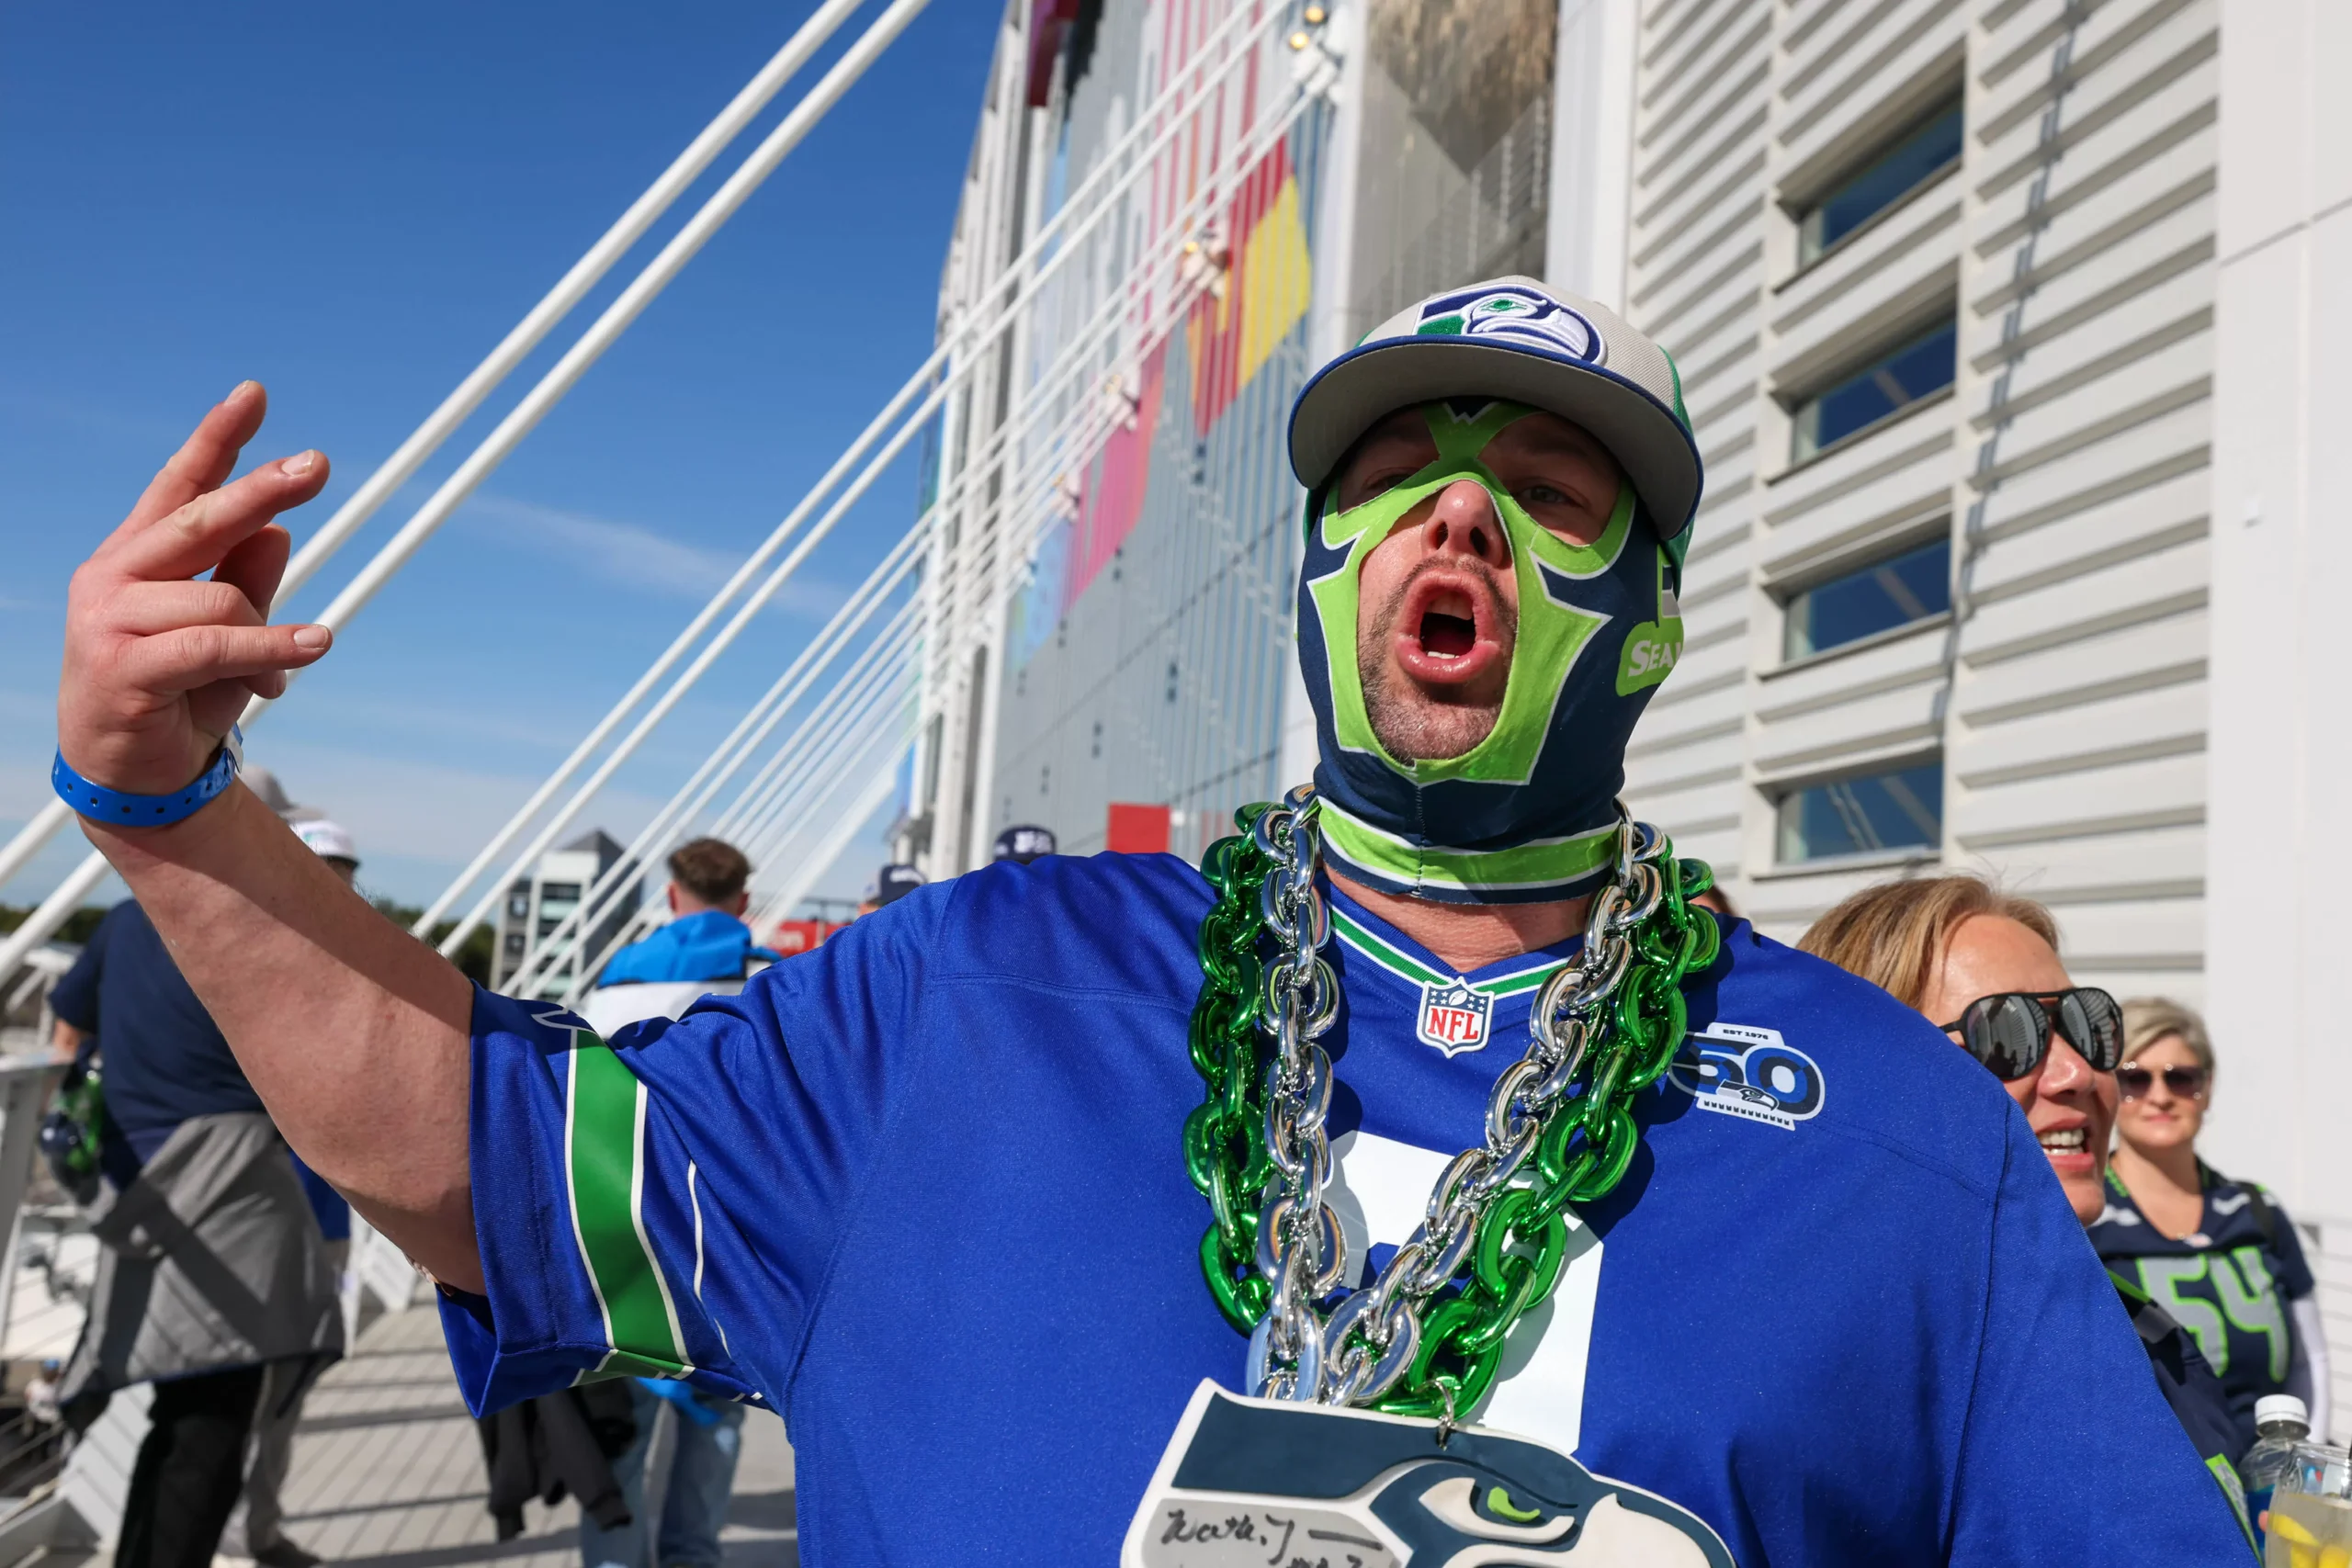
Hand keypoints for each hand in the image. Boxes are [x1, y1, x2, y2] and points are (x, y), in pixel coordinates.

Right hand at [58, 382, 332, 799]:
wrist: (138, 774)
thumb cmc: (185, 693)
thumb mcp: (230, 630)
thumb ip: (246, 578)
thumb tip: (279, 529)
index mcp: (137, 556)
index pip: (179, 486)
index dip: (217, 440)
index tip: (255, 395)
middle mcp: (113, 575)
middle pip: (198, 521)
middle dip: (260, 490)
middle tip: (318, 466)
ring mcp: (108, 619)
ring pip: (218, 597)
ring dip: (271, 632)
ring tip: (300, 655)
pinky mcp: (122, 666)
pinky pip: (215, 644)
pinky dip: (272, 646)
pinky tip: (315, 646)